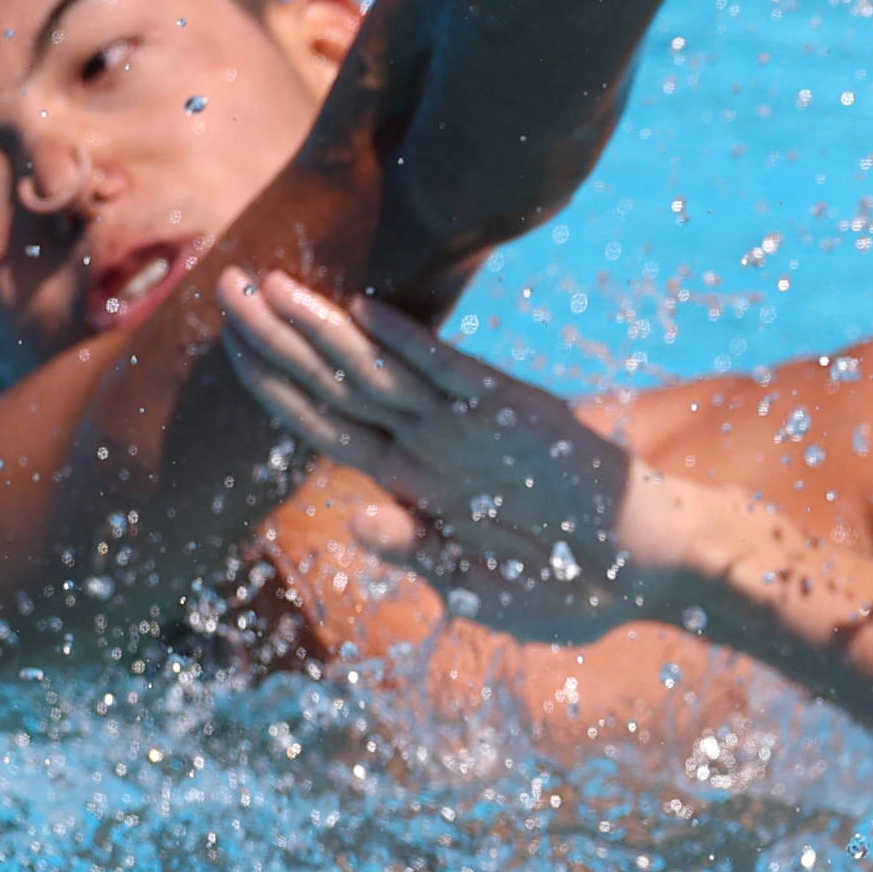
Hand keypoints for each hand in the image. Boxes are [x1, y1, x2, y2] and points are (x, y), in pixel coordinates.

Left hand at [219, 268, 683, 643]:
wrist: (647, 567)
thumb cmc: (567, 581)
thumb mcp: (478, 586)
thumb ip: (420, 551)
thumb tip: (355, 522)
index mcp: (416, 481)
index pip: (325, 424)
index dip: (273, 387)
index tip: (228, 348)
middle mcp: (433, 443)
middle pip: (337, 384)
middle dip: (276, 338)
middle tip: (224, 285)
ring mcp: (471, 425)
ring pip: (380, 371)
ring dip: (322, 329)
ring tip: (269, 286)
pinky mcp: (518, 415)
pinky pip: (456, 376)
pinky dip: (413, 345)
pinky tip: (370, 312)